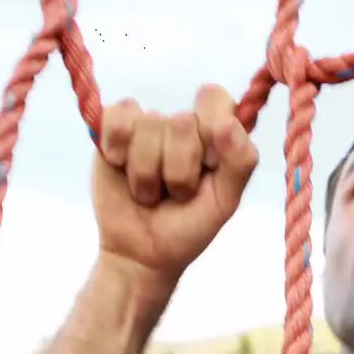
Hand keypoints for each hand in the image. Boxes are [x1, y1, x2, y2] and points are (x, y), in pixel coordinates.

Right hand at [91, 84, 258, 284]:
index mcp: (215, 135)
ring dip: (146, 173)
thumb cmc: (188, 226)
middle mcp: (183, 125)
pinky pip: (117, 119)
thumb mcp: (225, 201)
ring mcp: (147, 125)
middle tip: (176, 192)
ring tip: (148, 193)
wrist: (142, 253)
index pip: (216, 100)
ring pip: (148, 125)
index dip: (211, 134)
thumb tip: (227, 123)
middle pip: (182, 121)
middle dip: (178, 170)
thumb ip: (240, 162)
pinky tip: (120, 166)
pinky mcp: (113, 130)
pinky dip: (117, 148)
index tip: (209, 167)